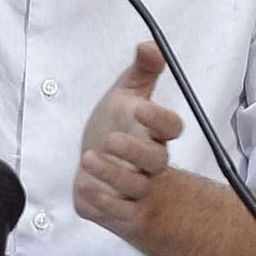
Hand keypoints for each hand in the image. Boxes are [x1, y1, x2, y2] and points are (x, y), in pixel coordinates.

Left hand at [73, 42, 184, 239]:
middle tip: (110, 140)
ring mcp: (138, 190)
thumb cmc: (117, 127)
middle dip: (135, 151)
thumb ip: (141, 71)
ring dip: (112, 175)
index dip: (159, 120)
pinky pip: (116, 211)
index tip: (140, 108)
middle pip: (156, 161)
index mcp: (155, 134)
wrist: (98, 170)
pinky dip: (102, 201)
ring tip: (89, 159)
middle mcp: (151, 164)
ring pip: (135, 187)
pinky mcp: (119, 211)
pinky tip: (85, 187)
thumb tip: (150, 44)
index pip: (171, 128)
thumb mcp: (125, 95)